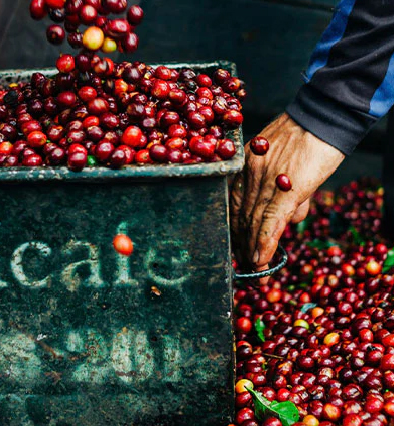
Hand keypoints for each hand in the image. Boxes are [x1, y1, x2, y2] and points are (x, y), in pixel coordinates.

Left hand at [230, 113, 344, 279]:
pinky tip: (261, 260)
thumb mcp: (278, 156)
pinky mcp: (289, 188)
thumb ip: (277, 184)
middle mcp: (249, 174)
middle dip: (242, 243)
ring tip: (255, 270)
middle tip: (244, 264)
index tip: (236, 246)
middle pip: (241, 216)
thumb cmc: (304, 134)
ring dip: (253, 249)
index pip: (234, 204)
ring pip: (254, 222)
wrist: (324, 114)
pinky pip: (272, 220)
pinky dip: (265, 242)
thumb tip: (287, 215)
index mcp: (244, 166)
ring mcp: (267, 181)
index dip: (235, 229)